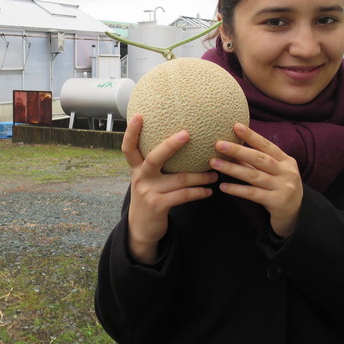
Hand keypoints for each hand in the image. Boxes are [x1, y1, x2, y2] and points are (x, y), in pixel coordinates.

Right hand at [123, 114, 217, 262]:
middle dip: (171, 145)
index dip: (132, 131)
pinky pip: (184, 195)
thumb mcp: (146, 180)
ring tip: (215, 173)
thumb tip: (177, 141)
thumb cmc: (149, 197)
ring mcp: (149, 192)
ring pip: (180, 179)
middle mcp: (140, 178)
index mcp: (136, 169)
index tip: (139, 115)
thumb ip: (154, 164)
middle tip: (187, 133)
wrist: (141, 228)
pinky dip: (199, 192)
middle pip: (155, 157)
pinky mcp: (159, 205)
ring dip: (201, 175)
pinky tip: (208, 191)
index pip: (129, 147)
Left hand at [211, 123, 302, 237]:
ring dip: (232, 169)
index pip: (267, 145)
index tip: (235, 126)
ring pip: (254, 176)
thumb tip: (233, 148)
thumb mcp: (274, 173)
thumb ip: (258, 163)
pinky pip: (253, 194)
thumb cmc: (280, 190)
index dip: (252, 135)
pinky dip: (237, 189)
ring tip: (214, 163)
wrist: (297, 216)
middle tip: (219, 144)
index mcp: (286, 161)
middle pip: (260, 159)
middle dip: (238, 150)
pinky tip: (223, 186)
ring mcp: (284, 188)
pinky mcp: (278, 202)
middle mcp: (287, 172)